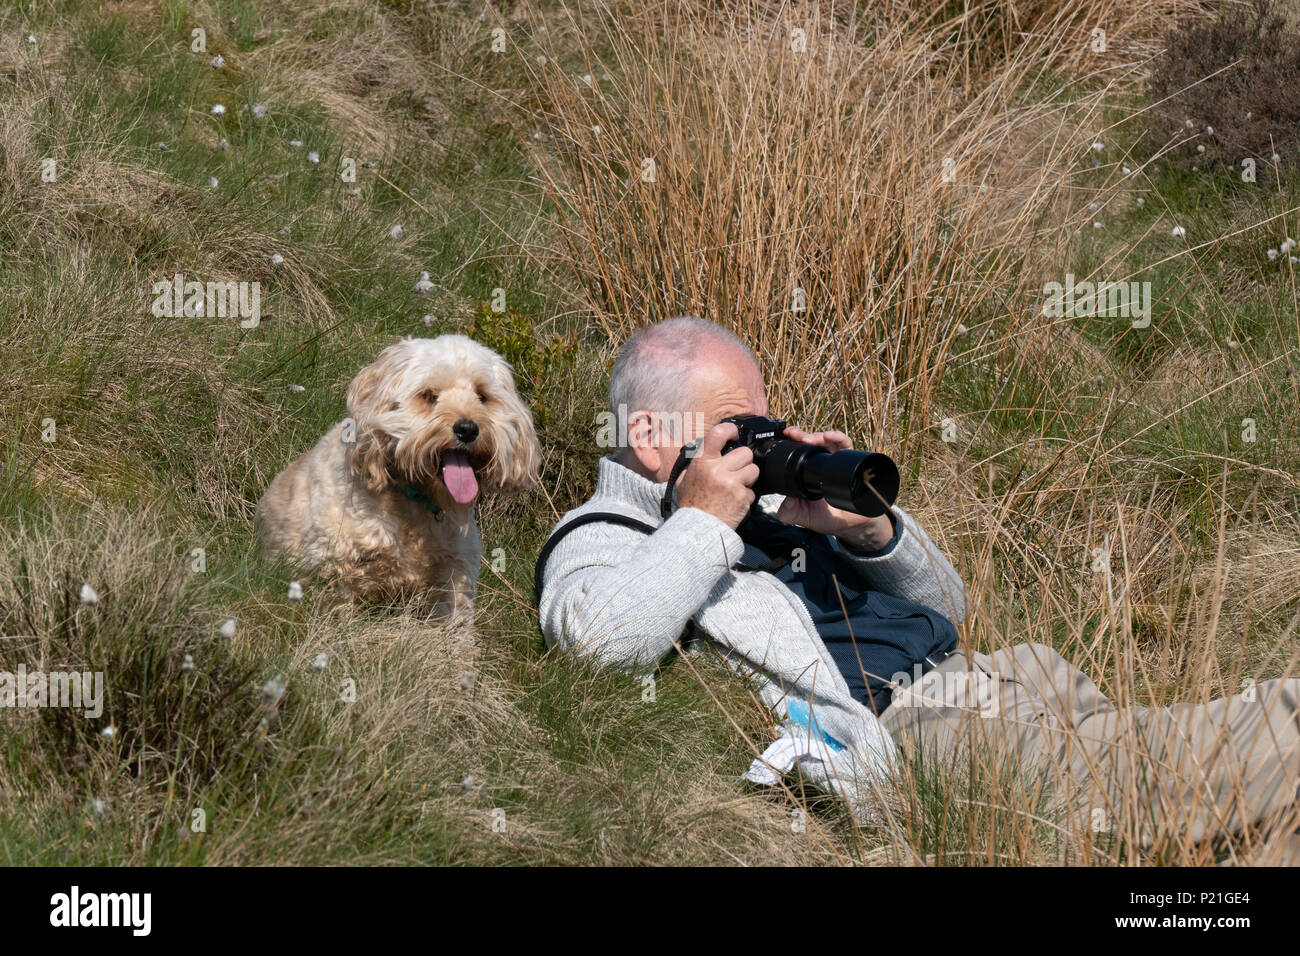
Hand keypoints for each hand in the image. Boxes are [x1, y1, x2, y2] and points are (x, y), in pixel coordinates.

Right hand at [675, 422, 759, 528]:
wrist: (698, 528)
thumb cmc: (692, 504)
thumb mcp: (684, 479)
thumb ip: (694, 463)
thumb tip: (703, 450)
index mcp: (702, 462)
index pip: (718, 433)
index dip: (730, 429)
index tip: (734, 433)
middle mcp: (717, 469)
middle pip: (745, 453)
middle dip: (743, 462)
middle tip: (736, 471)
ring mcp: (732, 483)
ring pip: (753, 470)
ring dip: (748, 478)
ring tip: (737, 487)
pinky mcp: (742, 497)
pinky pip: (753, 491)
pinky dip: (746, 497)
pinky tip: (736, 502)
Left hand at [775, 426, 894, 548]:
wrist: (852, 522)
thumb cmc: (828, 518)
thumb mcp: (804, 517)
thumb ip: (790, 513)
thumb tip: (783, 503)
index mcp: (806, 474)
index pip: (796, 454)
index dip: (789, 445)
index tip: (783, 439)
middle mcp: (819, 465)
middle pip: (809, 443)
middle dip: (800, 435)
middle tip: (794, 434)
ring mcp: (834, 461)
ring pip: (825, 440)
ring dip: (816, 435)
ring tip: (809, 439)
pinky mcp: (849, 461)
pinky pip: (845, 444)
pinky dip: (837, 437)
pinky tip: (829, 436)